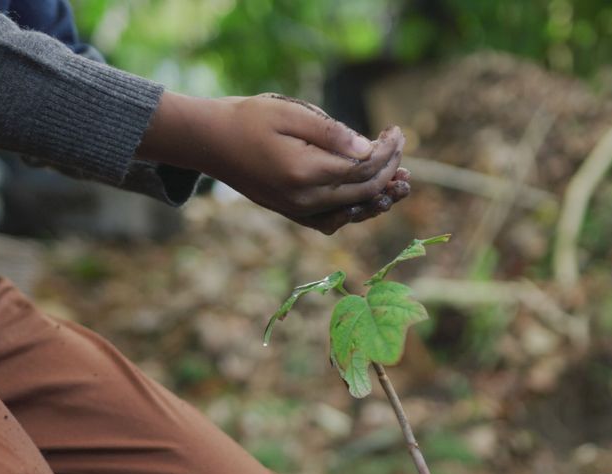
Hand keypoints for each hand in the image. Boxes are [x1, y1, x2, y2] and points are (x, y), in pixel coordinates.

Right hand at [138, 92, 406, 233]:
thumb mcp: (290, 114)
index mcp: (305, 172)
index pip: (363, 168)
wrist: (209, 141)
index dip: (388, 151)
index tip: (397, 131)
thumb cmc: (248, 119)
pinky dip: (354, 212)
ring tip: (402, 183)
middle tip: (401, 146)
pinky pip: (331, 222)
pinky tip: (367, 200)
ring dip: (380, 197)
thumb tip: (368, 149)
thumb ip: (331, 133)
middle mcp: (303, 199)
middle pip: (363, 191)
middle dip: (389, 169)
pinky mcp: (291, 212)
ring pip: (351, 212)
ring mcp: (297, 210)